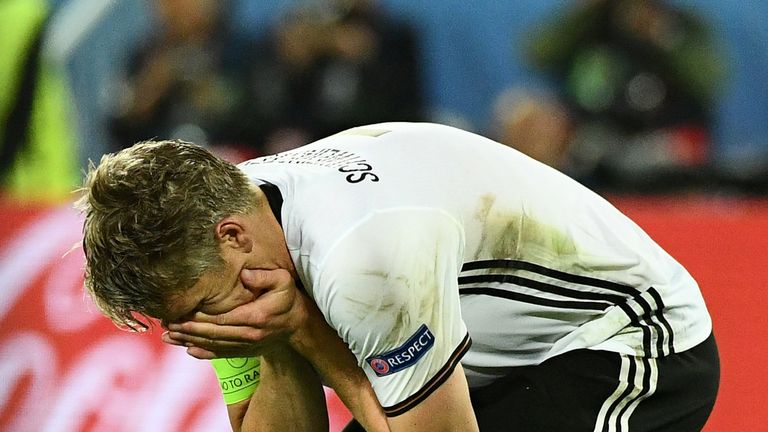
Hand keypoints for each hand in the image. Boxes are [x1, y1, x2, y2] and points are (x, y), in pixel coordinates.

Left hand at [162, 268, 309, 358]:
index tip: (180, 313)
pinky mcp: (245, 350)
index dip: (199, 317)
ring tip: (169, 337)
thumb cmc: (288, 299)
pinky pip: (221, 354)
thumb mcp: (283, 281)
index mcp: (255, 317)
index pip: (221, 318)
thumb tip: (244, 274)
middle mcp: (248, 334)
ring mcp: (246, 345)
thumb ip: (264, 277)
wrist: (297, 326)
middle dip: (187, 329)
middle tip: (166, 324)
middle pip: (212, 333)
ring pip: (213, 345)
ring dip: (190, 341)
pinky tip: (188, 350)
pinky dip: (204, 353)